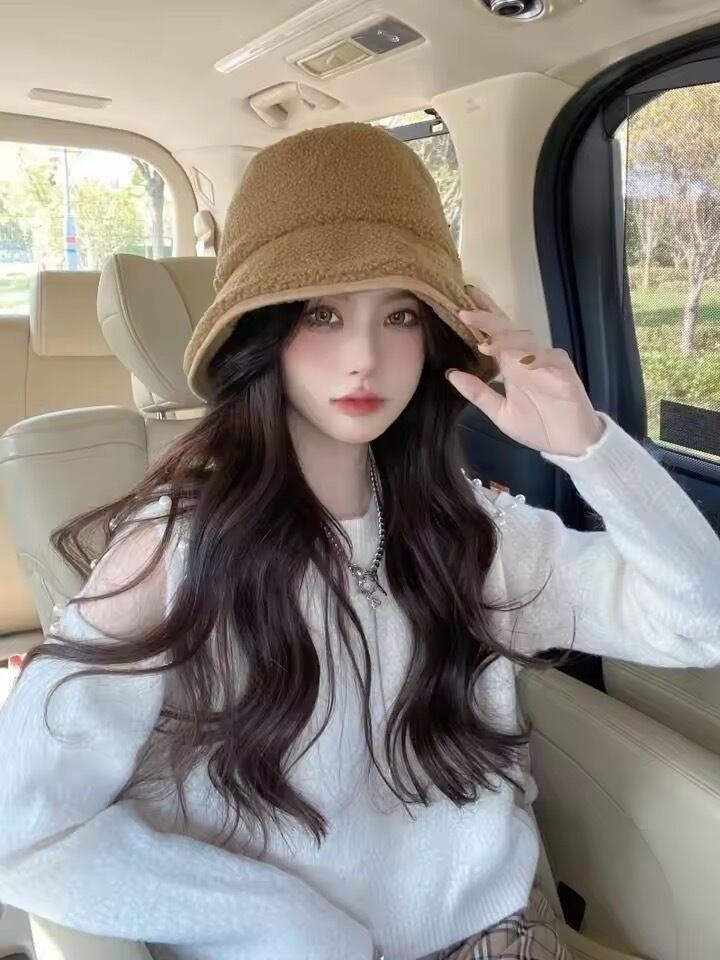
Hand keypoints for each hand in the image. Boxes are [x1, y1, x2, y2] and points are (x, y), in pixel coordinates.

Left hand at [446, 286, 605, 456]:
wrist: (570, 444)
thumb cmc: (537, 426)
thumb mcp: (500, 412)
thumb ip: (478, 393)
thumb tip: (450, 374)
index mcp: (511, 365)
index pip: (494, 335)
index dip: (481, 318)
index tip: (461, 304)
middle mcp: (527, 358)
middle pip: (507, 330)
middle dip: (487, 319)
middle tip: (464, 312)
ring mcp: (547, 362)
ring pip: (526, 340)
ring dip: (506, 339)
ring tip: (485, 343)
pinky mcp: (564, 373)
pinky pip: (550, 358)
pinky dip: (535, 358)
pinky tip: (522, 361)